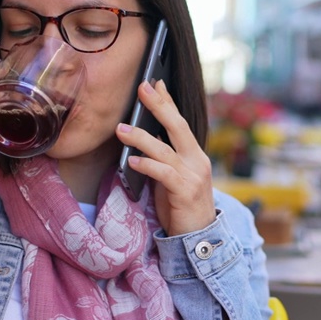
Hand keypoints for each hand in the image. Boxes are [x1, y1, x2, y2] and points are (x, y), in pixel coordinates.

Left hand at [116, 80, 215, 235]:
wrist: (199, 237)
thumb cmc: (181, 205)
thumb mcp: (173, 176)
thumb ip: (163, 158)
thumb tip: (141, 136)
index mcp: (195, 154)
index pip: (180, 122)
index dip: (168, 101)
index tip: (155, 82)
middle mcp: (197, 161)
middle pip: (178, 127)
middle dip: (160, 106)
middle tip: (142, 88)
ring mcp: (193, 176)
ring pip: (165, 150)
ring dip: (141, 138)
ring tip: (121, 129)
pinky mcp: (185, 192)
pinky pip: (163, 174)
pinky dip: (147, 165)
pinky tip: (132, 161)